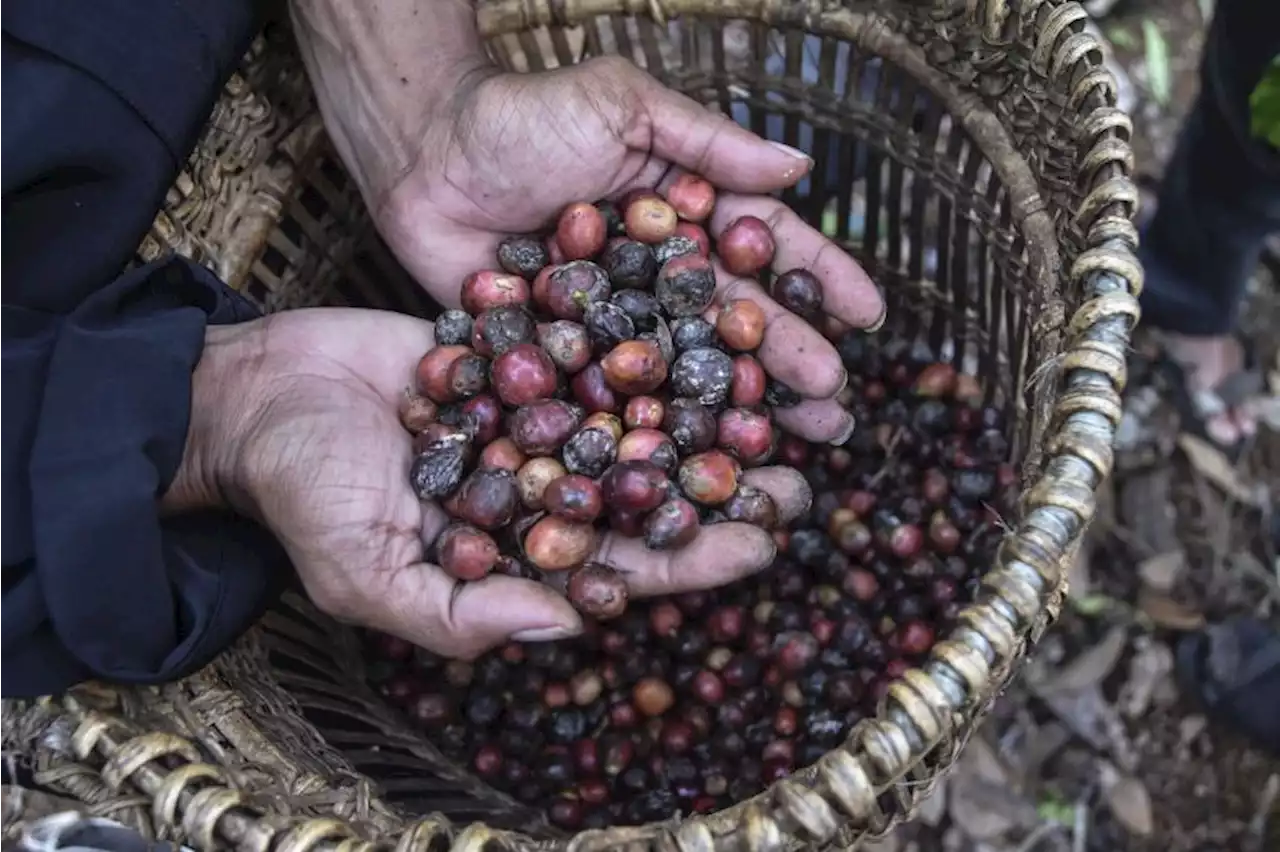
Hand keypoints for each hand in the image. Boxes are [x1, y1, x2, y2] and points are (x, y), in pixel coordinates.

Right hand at [175, 308, 811, 657]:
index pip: (621, 565)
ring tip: (777, 399)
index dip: (691, 559)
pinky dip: (641, 338)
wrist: (258, 392)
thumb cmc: (301, 491)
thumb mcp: (367, 573)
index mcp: (516, 552)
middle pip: (646, 492)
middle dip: (720, 488)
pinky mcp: (515, 351)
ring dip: (701, 412)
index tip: (763, 543)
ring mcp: (529, 415)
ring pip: (632, 419)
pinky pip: (587, 346)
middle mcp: (536, 486)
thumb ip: (461, 612)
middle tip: (800, 477)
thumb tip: (567, 627)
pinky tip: (702, 322)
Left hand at [374, 57, 884, 444]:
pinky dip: (644, 434)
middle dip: (790, 365)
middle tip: (837, 412)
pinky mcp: (560, 361)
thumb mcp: (625, 106)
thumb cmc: (524, 114)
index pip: (766, 249)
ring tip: (786, 450)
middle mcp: (656, 279)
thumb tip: (802, 168)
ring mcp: (611, 326)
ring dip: (735, 416)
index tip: (871, 315)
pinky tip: (684, 470)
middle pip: (734, 327)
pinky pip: (609, 401)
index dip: (819, 280)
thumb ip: (708, 143)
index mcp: (684, 217)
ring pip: (684, 375)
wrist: (423, 152)